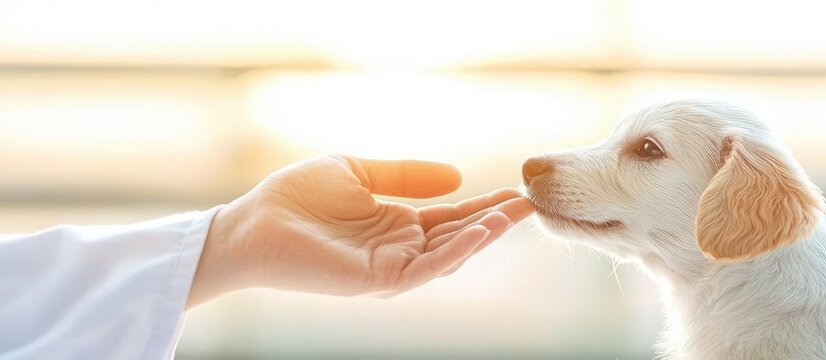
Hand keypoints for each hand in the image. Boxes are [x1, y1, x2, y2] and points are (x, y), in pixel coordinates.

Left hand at [187, 155, 533, 306]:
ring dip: (482, 235)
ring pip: (448, 255)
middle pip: (457, 236)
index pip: (450, 217)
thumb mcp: (357, 170)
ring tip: (513, 214)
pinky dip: (454, 252)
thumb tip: (457, 176)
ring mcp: (390, 267)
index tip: (516, 190)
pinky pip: (425, 268)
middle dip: (494, 220)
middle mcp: (398, 249)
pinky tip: (478, 231)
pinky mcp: (376, 280)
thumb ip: (404, 175)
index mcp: (395, 224)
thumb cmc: (295, 197)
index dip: (482, 204)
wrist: (251, 222)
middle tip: (529, 202)